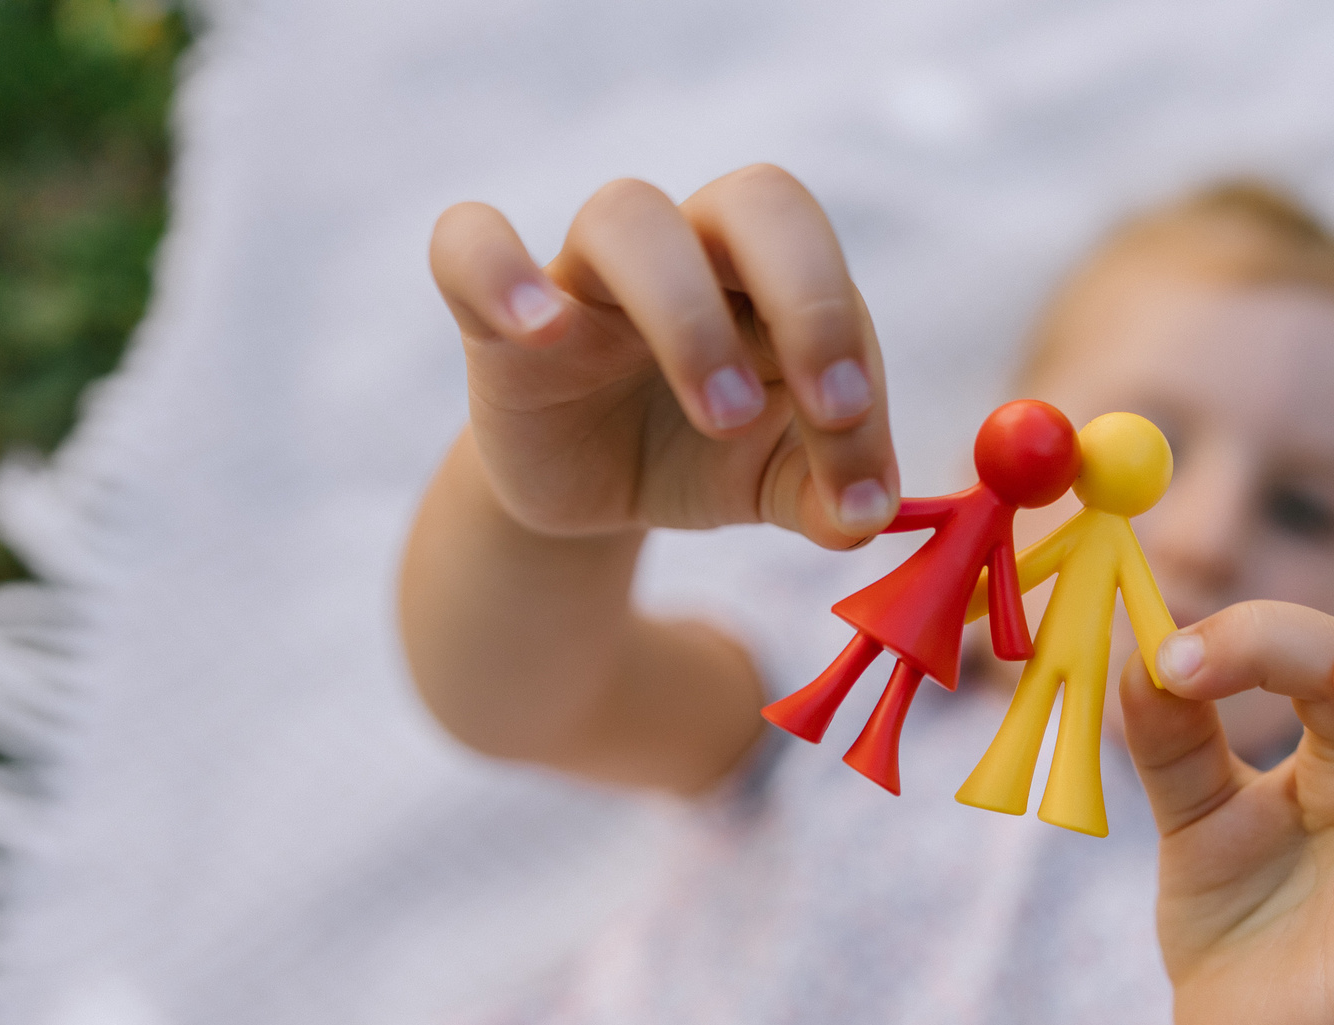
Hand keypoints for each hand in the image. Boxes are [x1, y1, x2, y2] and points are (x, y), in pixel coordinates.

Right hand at [427, 165, 899, 548]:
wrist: (594, 496)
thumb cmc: (701, 455)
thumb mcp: (777, 484)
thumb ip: (830, 495)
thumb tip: (865, 515)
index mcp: (770, 278)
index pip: (829, 276)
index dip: (856, 355)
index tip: (858, 462)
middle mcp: (691, 250)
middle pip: (755, 199)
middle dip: (809, 299)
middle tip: (829, 409)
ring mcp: (588, 273)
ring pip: (628, 216)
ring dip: (689, 315)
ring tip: (719, 415)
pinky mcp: (495, 316)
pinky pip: (468, 246)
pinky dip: (497, 271)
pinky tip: (540, 331)